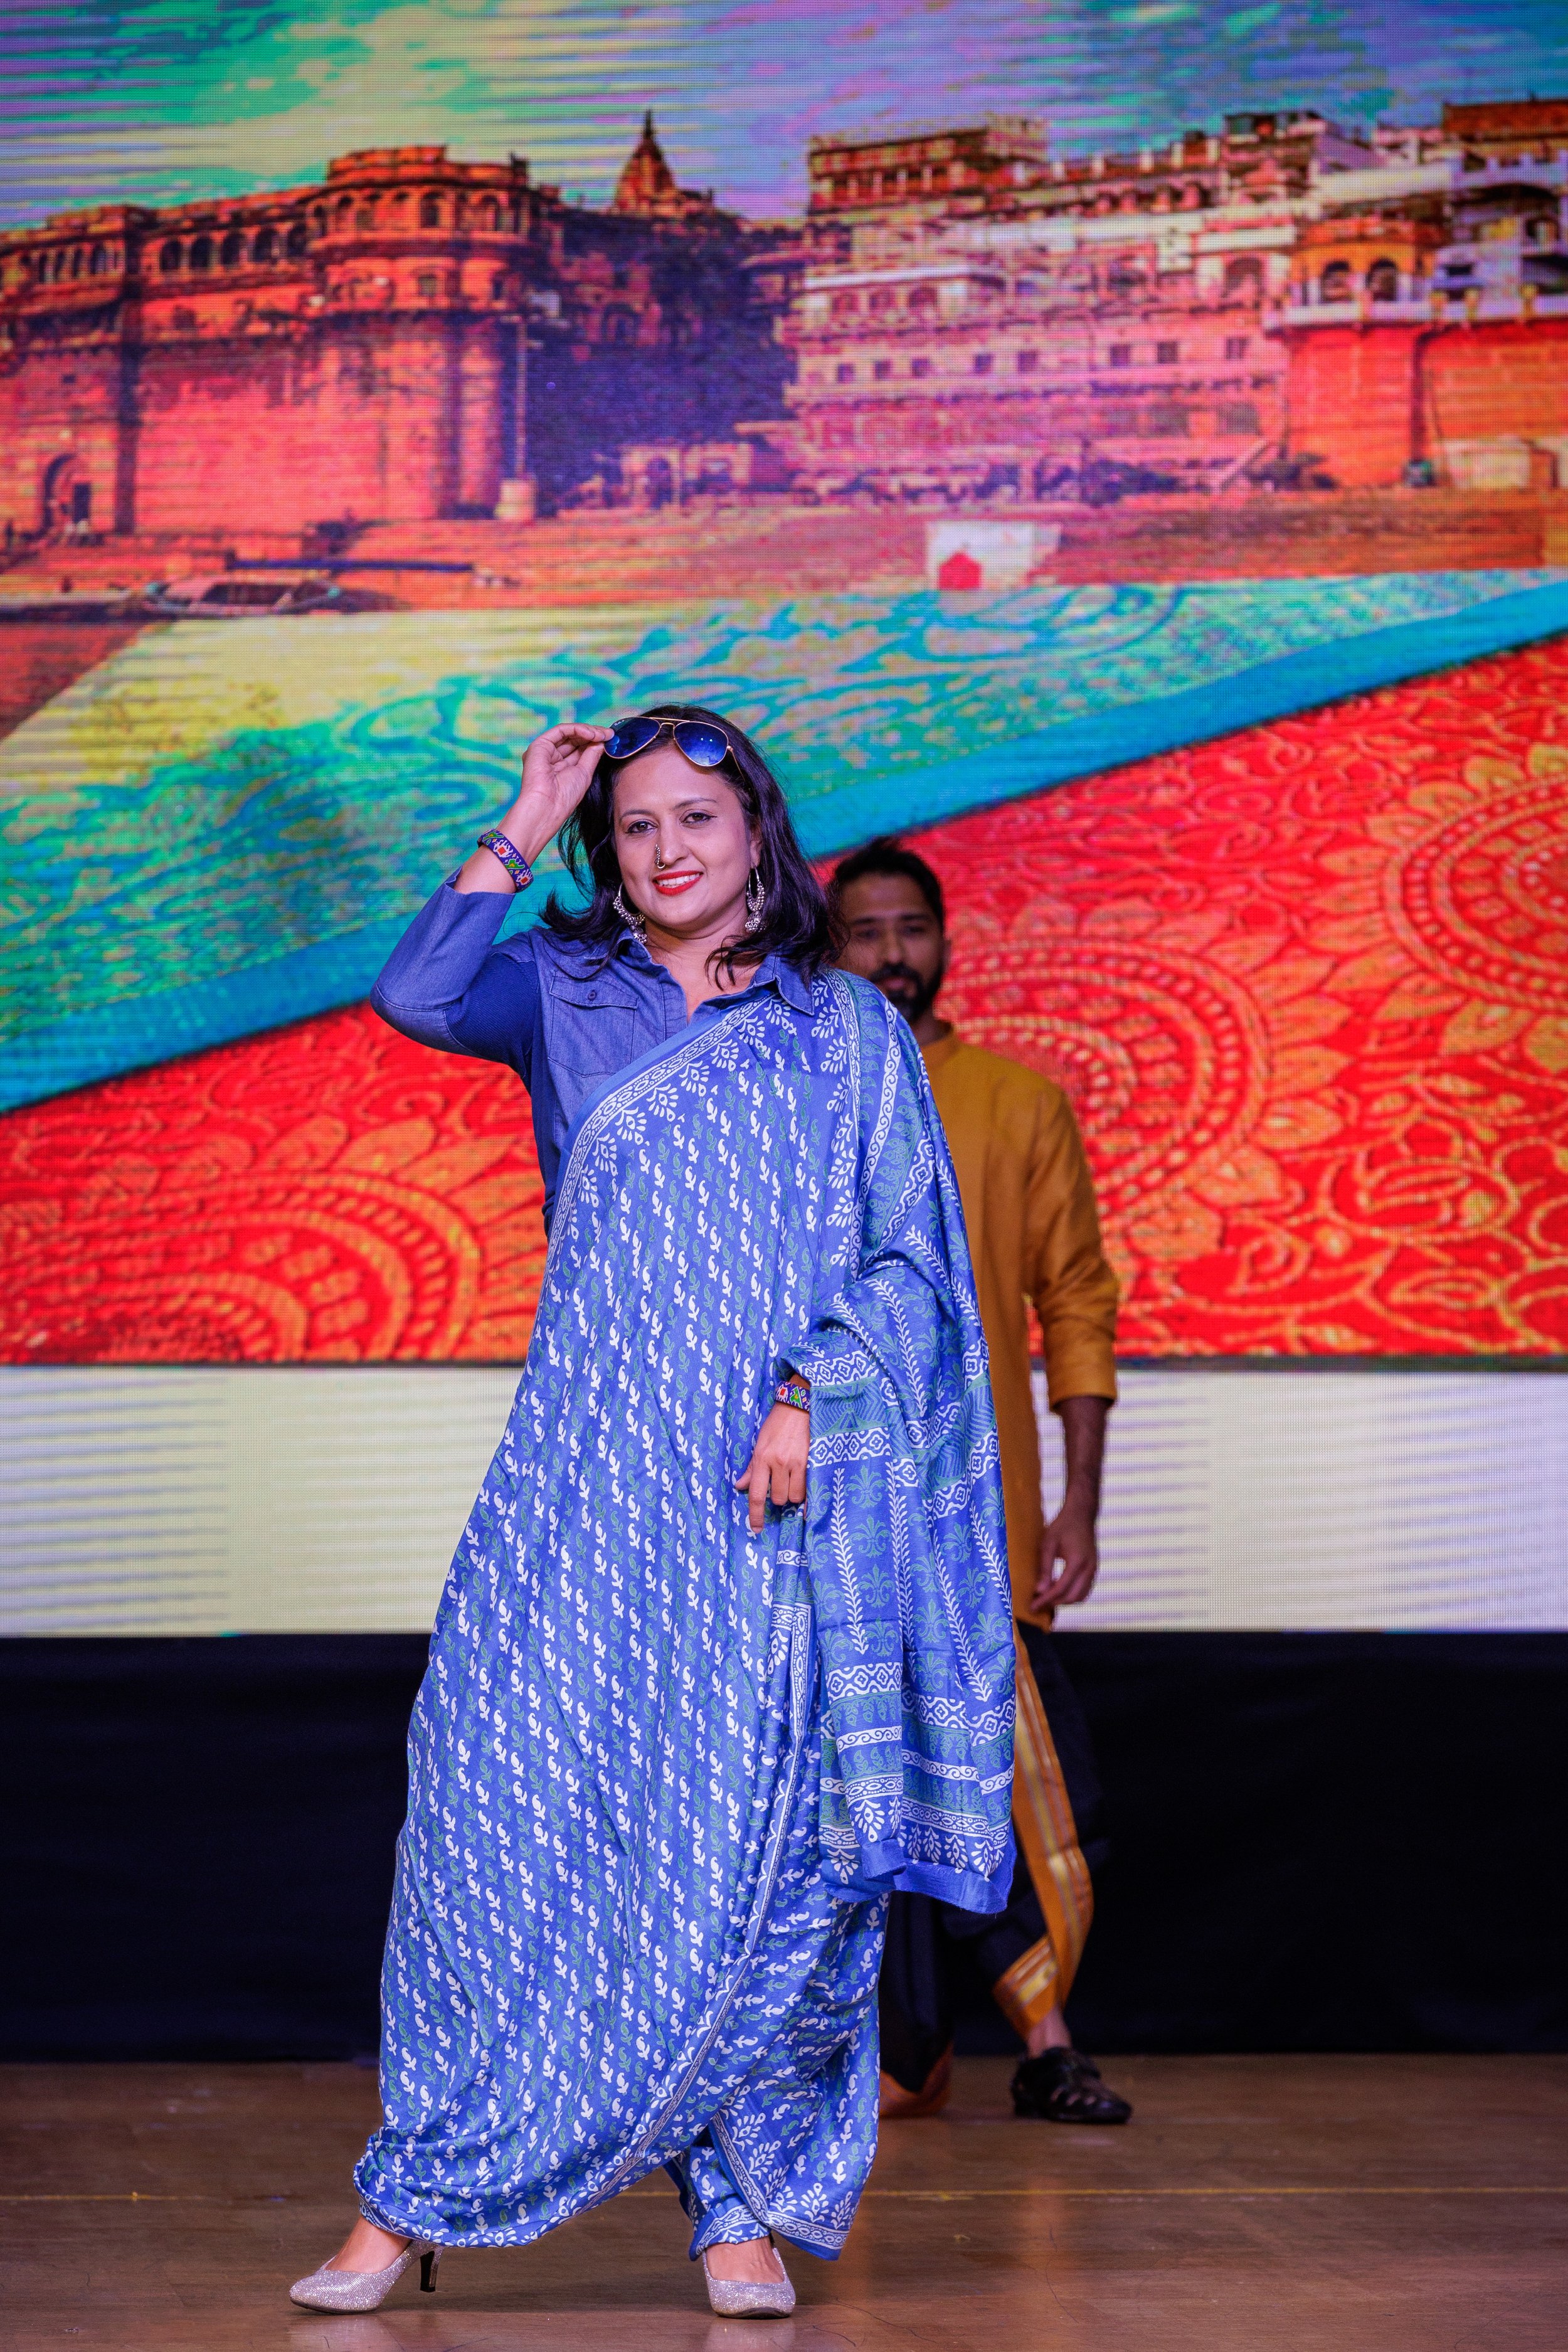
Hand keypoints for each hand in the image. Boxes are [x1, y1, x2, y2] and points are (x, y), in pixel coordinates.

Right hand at [509, 721, 611, 863]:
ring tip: (603, 735)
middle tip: (610, 735)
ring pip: (569, 733)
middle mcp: (551, 757)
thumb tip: (602, 740)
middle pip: (575, 739)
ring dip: (588, 731)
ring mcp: (545, 750)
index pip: (579, 748)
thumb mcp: (585, 773)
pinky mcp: (540, 744)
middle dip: (594, 735)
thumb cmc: (565, 797)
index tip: (612, 740)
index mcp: (561, 767)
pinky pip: (561, 730)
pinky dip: (578, 729)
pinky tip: (592, 734)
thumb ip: (592, 755)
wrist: (548, 806)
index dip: (595, 742)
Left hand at [735, 1401, 808, 1533]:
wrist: (799, 1406)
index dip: (755, 1515)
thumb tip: (740, 1486)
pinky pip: (809, 1489)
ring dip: (794, 1494)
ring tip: (793, 1481)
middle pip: (779, 1498)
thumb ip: (752, 1467)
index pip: (757, 1494)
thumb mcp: (759, 1443)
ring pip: (795, 1496)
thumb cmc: (776, 1424)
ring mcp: (796, 1462)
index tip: (756, 1529)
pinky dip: (807, 1494)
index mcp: (761, 1458)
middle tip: (781, 1485)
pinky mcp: (811, 1461)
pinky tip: (806, 1495)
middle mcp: (778, 1462)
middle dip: (780, 1497)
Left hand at [1033, 1488, 1099, 1612]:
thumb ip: (1044, 1568)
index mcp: (1077, 1562)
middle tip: (1037, 1604)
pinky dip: (1072, 1595)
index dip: (1045, 1600)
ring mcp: (1094, 1569)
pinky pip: (1084, 1589)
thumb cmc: (1062, 1526)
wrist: (1081, 1514)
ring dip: (1064, 1601)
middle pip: (1072, 1597)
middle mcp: (1089, 1569)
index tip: (1032, 1607)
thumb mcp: (1048, 1544)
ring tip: (1047, 1600)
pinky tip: (1059, 1592)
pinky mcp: (1094, 1569)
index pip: (1060, 1589)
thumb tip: (1039, 1591)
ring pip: (1080, 1596)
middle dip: (1054, 1604)